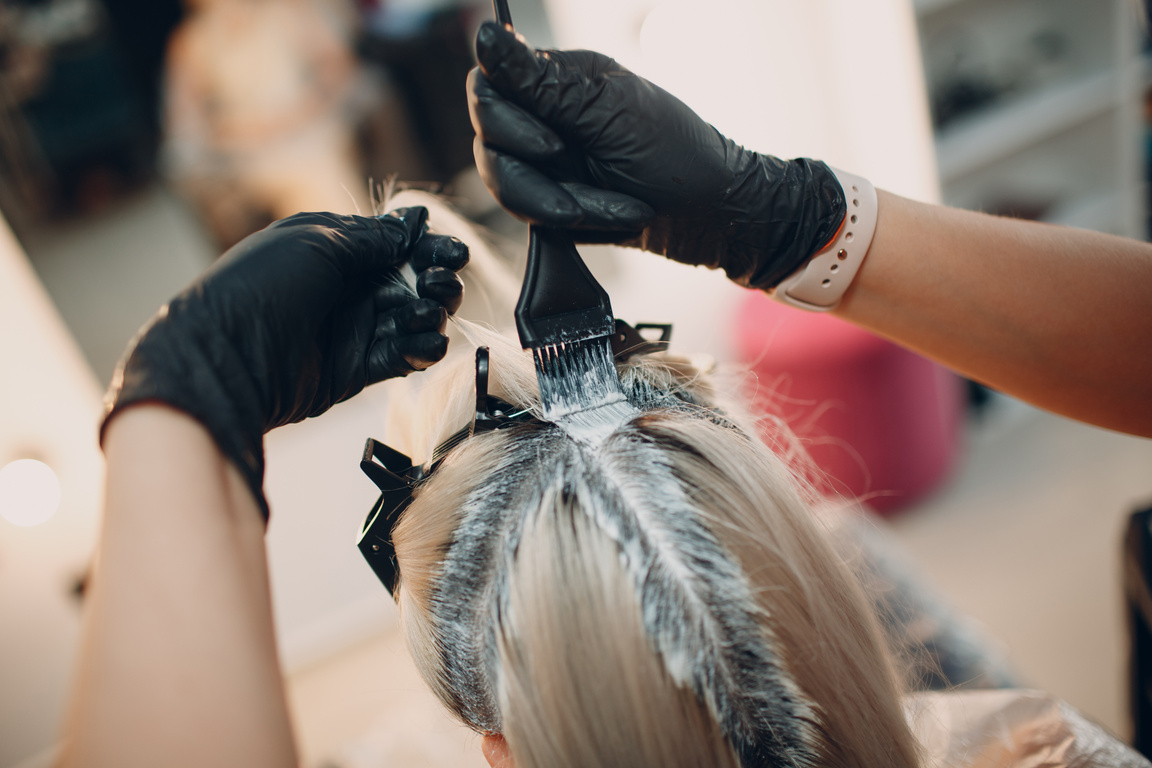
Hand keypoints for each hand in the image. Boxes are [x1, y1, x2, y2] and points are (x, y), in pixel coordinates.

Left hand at [102, 207, 468, 518]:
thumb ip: (373, 238)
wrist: (227, 358)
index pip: (397, 244)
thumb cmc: (262, 287)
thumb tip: (413, 226)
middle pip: (414, 281)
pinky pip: (402, 356)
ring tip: (424, 316)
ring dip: (431, 315)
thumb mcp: (318, 243)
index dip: (430, 247)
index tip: (454, 254)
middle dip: (436, 281)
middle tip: (439, 286)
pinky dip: (421, 350)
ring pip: (413, 319)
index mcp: (335, 249)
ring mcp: (353, 328)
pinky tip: (427, 345)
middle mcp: (347, 287)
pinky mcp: (356, 368)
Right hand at [468, 22, 845, 288]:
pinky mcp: (553, 200)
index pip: (488, 87)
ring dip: (557, 201)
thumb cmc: (678, 158)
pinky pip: (526, 213)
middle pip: (488, 139)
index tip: (553, 144)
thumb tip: (483, 34)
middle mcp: (547, 117)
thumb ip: (541, 84)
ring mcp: (547, 161)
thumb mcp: (609, 115)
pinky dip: (568, 220)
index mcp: (561, 80)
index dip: (504, 119)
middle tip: (582, 172)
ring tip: (613, 206)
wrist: (716, 218)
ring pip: (502, 181)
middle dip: (535, 170)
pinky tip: (609, 216)